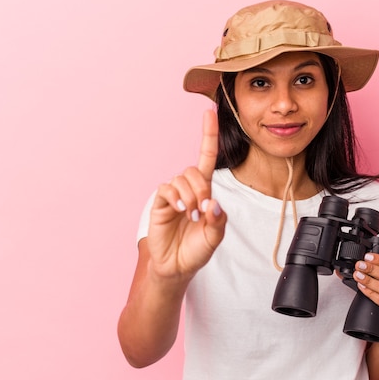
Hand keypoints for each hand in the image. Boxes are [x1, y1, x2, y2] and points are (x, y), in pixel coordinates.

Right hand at [146, 110, 226, 280]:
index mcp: (205, 191)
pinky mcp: (160, 203)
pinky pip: (167, 189)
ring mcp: (173, 195)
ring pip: (182, 178)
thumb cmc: (197, 250)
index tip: (208, 112)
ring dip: (191, 195)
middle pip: (194, 170)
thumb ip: (218, 220)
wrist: (177, 266)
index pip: (206, 157)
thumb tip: (213, 203)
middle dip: (202, 188)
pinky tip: (181, 211)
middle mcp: (188, 188)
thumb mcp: (215, 237)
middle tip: (203, 210)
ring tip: (192, 215)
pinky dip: (177, 198)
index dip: (208, 135)